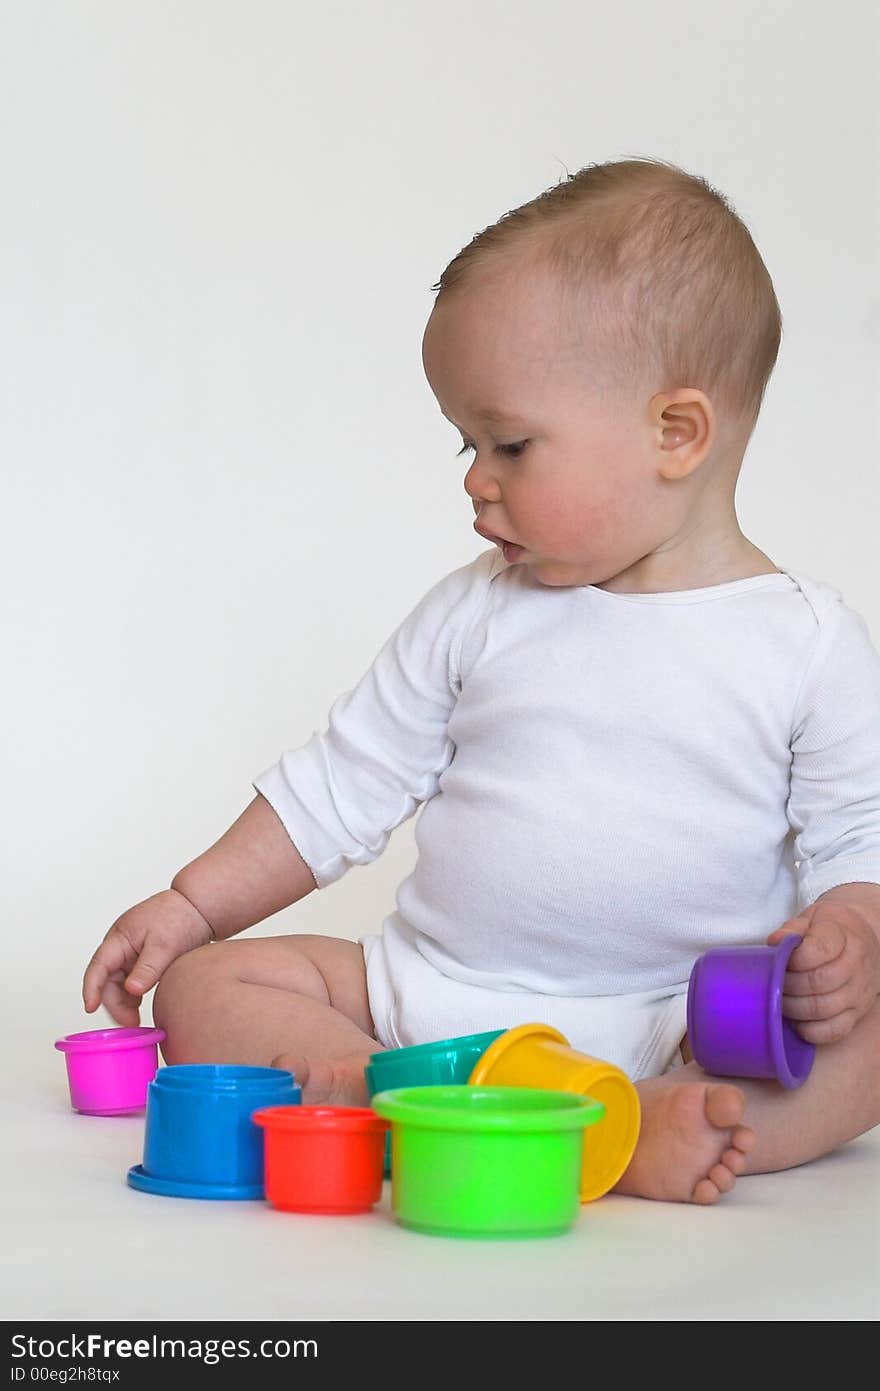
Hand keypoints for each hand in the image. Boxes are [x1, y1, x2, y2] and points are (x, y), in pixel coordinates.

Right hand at [82, 889, 213, 1026]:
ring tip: (135, 1020)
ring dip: (123, 1002)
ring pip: (117, 984)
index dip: (91, 989)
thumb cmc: (180, 917)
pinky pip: (129, 982)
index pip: (98, 966)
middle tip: (130, 1023)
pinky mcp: (141, 960)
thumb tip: (131, 990)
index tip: (90, 1007)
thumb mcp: (165, 944)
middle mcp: (120, 947)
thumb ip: (148, 968)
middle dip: (114, 1004)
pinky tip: (140, 1008)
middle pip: (107, 980)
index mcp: (120, 938)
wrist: (198, 907)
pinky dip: (132, 996)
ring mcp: (130, 954)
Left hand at [768, 890, 879, 1043]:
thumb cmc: (830, 929)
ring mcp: (858, 993)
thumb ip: (791, 929)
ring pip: (824, 1009)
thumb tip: (774, 942)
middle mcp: (856, 967)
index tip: (779, 960)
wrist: (863, 939)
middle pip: (818, 982)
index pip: (818, 951)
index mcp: (843, 938)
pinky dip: (810, 1031)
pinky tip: (797, 1020)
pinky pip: (834, 1031)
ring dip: (794, 1008)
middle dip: (788, 985)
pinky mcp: (857, 1014)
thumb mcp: (811, 919)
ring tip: (780, 1000)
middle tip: (773, 983)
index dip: (792, 959)